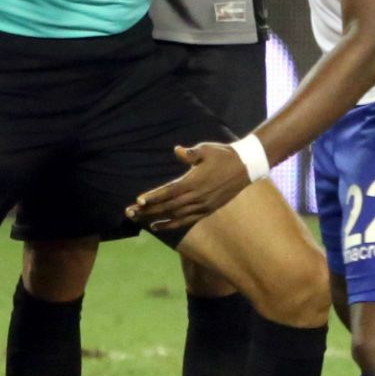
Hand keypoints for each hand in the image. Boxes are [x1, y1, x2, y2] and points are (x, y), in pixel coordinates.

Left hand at [125, 143, 252, 229]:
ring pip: (174, 216)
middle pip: (167, 207)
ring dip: (155, 218)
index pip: (169, 192)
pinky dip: (170, 224)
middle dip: (147, 210)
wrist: (246, 167)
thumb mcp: (207, 149)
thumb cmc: (223, 155)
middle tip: (128, 213)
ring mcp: (202, 206)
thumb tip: (177, 150)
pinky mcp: (207, 210)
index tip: (138, 201)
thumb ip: (191, 153)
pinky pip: (185, 221)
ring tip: (138, 221)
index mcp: (194, 182)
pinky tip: (157, 226)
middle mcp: (197, 197)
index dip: (153, 197)